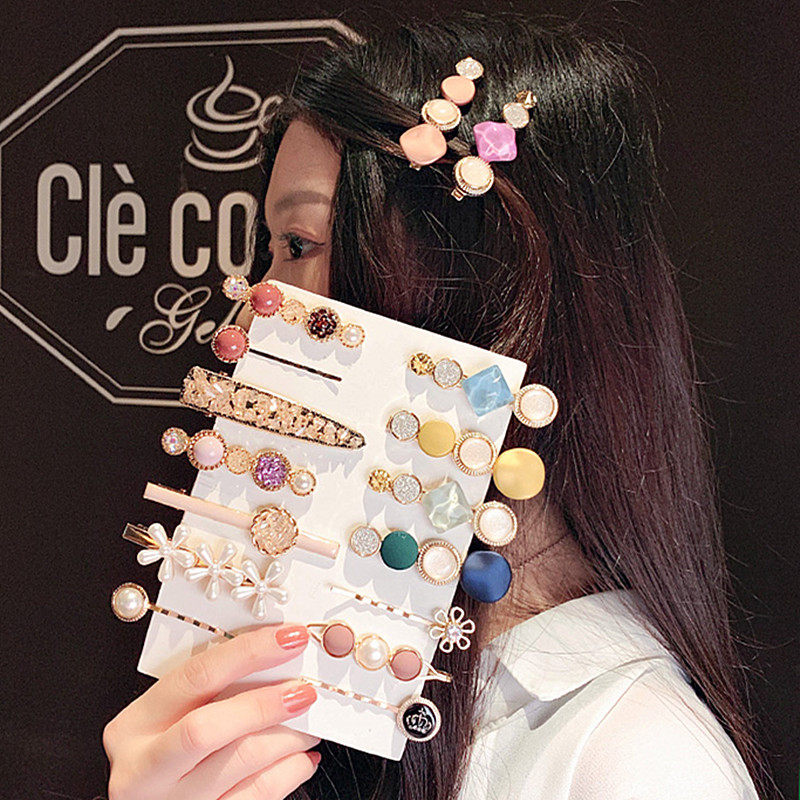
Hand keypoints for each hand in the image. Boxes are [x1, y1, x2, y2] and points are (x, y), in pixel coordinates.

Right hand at [103, 623, 319, 799]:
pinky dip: (289, 773)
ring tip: (310, 725)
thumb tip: (275, 654)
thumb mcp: (167, 715)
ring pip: (240, 763)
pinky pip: (256, 796)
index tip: (288, 639)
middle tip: (304, 691)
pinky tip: (302, 757)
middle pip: (207, 729)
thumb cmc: (160, 749)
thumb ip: (211, 688)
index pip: (195, 676)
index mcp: (137, 725)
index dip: (248, 653)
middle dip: (264, 705)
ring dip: (287, 739)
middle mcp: (147, 767)